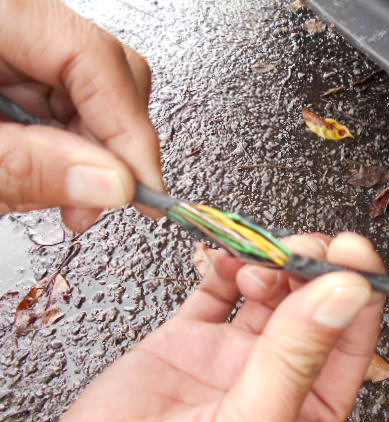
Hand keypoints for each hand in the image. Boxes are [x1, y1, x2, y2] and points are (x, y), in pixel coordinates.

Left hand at [0, 0, 162, 231]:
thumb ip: (32, 167)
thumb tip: (113, 185)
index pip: (94, 58)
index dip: (130, 128)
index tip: (144, 186)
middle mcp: (16, 24)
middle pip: (108, 74)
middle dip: (114, 148)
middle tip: (104, 201)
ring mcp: (19, 45)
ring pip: (96, 95)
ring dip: (95, 157)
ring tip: (74, 203)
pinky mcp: (17, 69)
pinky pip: (69, 105)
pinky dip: (70, 150)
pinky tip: (56, 178)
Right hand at [22, 232, 386, 421]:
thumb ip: (295, 361)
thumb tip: (346, 295)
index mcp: (306, 413)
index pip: (350, 343)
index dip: (357, 292)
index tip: (353, 253)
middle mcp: (272, 381)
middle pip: (310, 308)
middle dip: (310, 270)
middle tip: (297, 250)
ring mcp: (227, 360)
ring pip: (267, 294)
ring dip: (271, 265)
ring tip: (259, 260)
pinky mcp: (182, 346)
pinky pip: (213, 293)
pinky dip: (225, 267)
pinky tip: (230, 256)